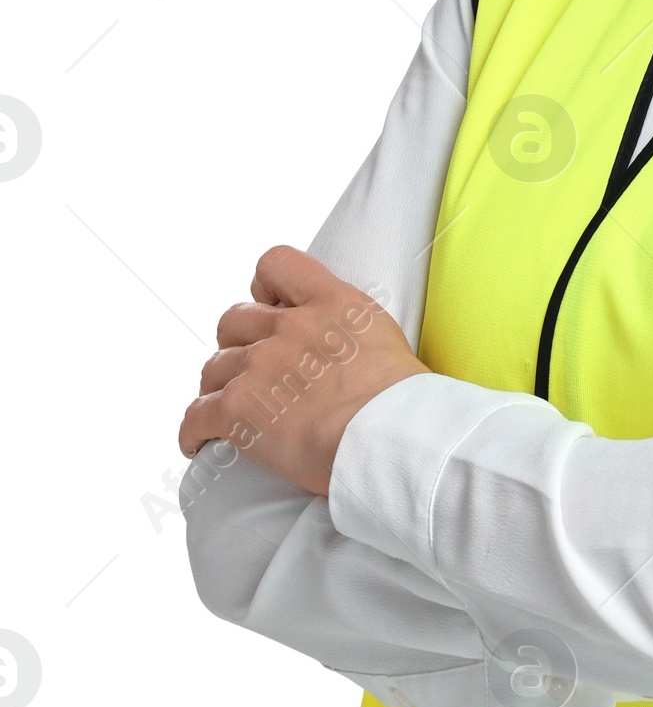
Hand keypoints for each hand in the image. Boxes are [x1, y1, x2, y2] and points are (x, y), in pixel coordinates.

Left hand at [177, 247, 427, 498]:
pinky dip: (193, 431)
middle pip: (234, 320)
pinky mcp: (238, 409)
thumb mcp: (387, 341)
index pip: (277, 263)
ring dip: (218, 388)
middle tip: (251, 370)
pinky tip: (198, 443)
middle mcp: (290, 326)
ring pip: (213, 369)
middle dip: (238, 343)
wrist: (390, 435)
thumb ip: (354, 333)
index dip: (264, 285)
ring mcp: (260, 365)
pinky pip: (196, 416)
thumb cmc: (406, 402)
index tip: (268, 305)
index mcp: (332, 302)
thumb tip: (349, 356)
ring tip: (227, 411)